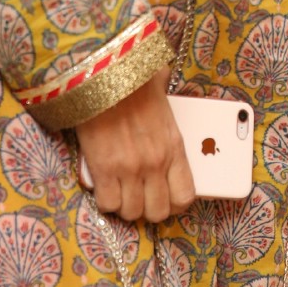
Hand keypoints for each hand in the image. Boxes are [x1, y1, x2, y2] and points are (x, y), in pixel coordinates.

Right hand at [75, 69, 193, 223]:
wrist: (104, 73)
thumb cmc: (134, 79)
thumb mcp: (162, 95)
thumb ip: (170, 106)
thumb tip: (167, 86)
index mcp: (174, 146)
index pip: (185, 196)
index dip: (173, 204)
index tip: (164, 199)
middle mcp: (156, 163)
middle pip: (157, 212)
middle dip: (147, 208)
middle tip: (138, 196)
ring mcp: (130, 169)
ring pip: (131, 213)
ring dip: (125, 205)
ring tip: (119, 191)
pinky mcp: (103, 169)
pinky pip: (107, 204)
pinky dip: (104, 200)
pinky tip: (102, 186)